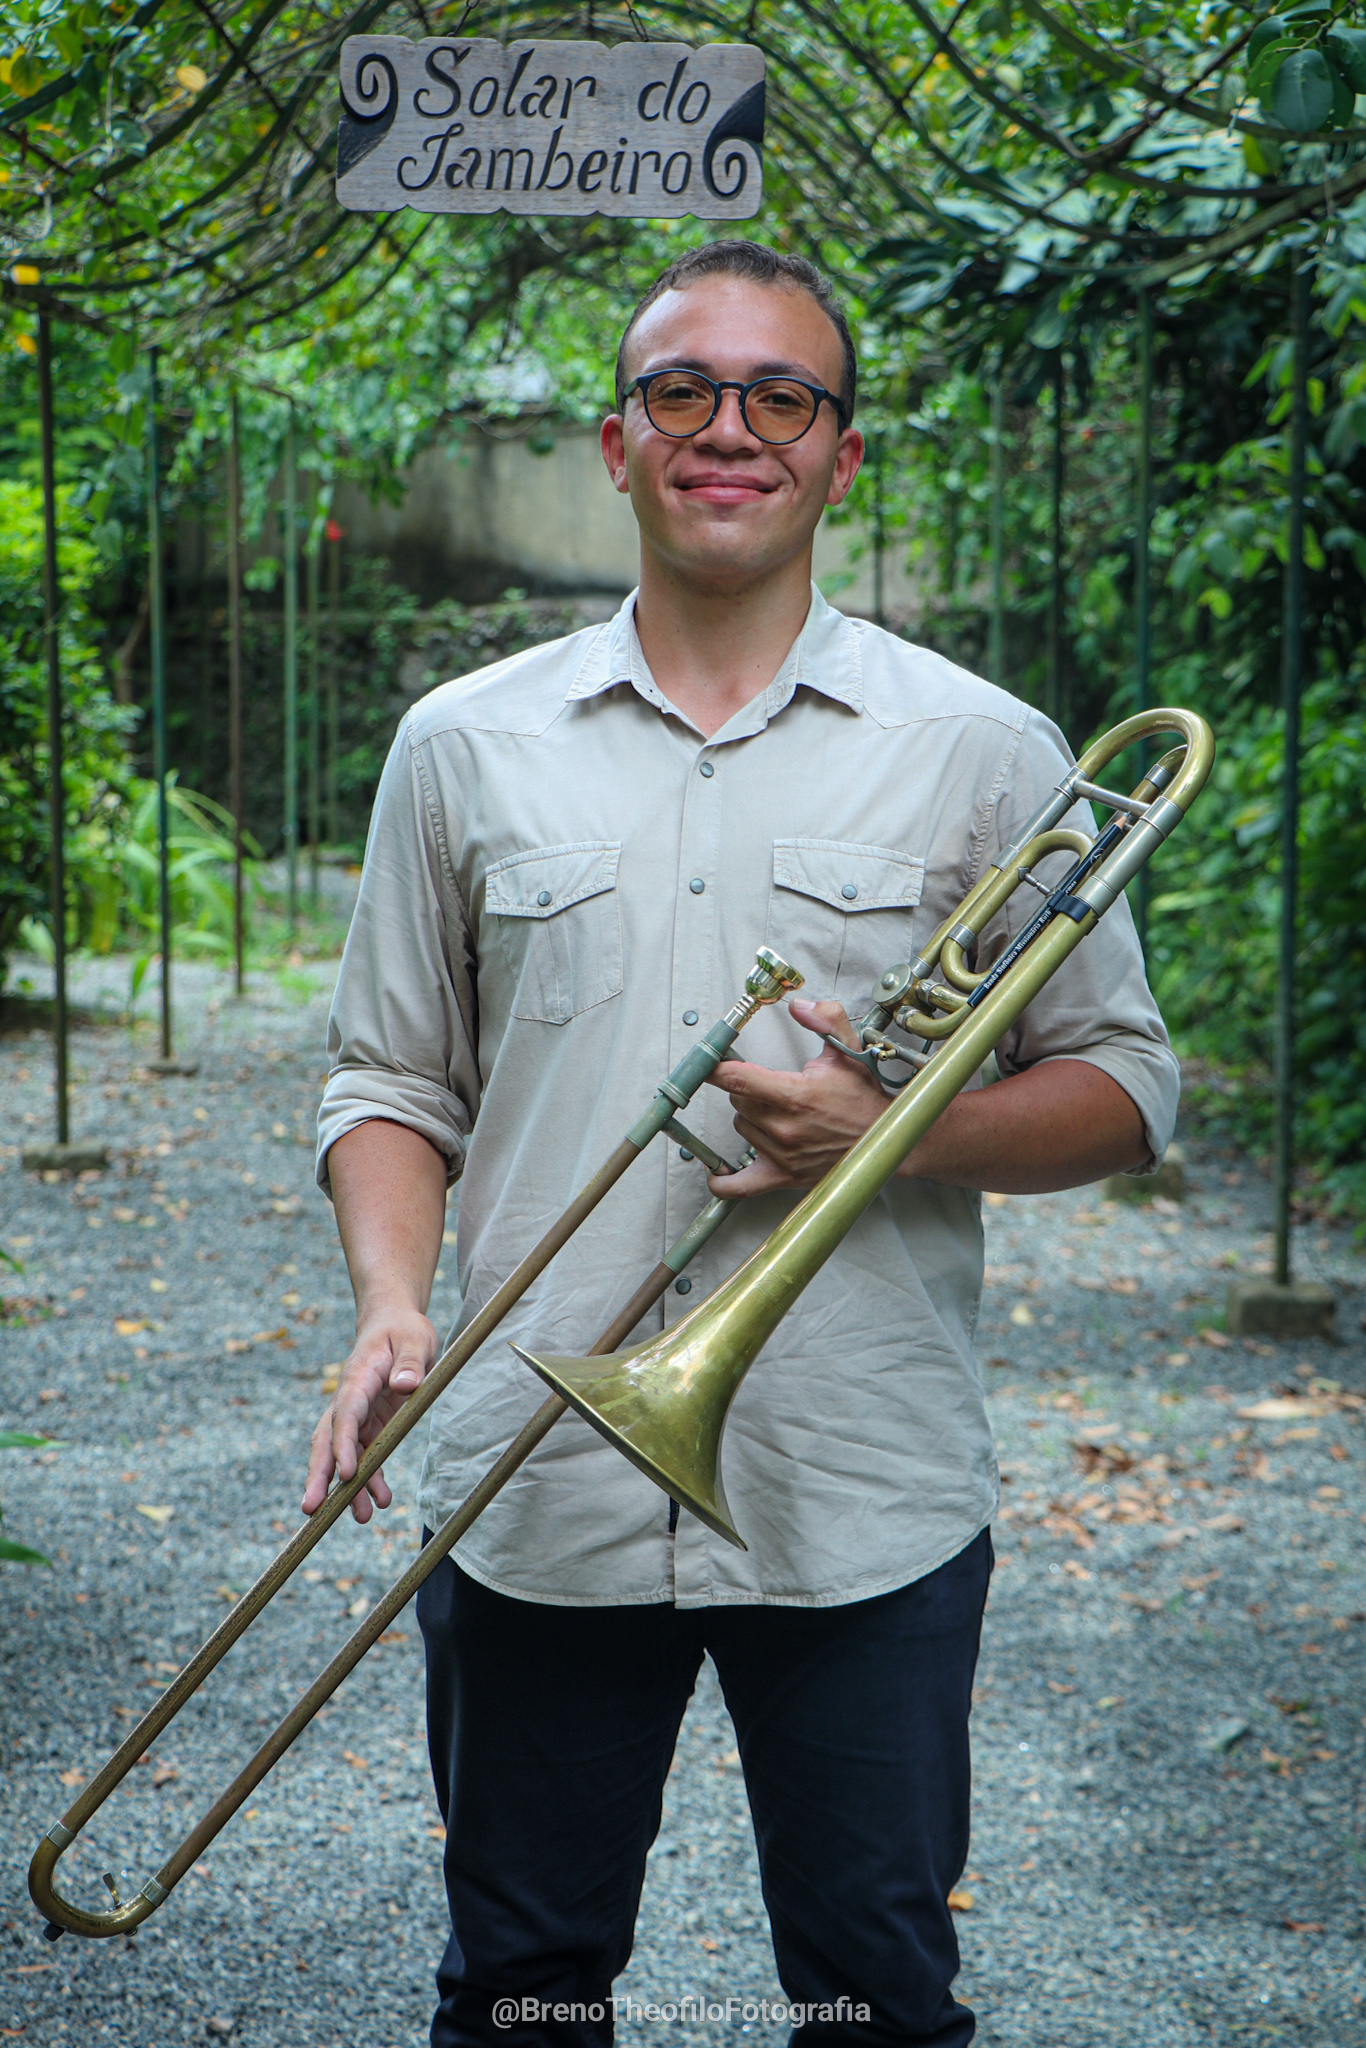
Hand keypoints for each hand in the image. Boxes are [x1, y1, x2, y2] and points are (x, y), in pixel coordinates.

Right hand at [301, 1306, 437, 1524]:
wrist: (394, 1325)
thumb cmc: (404, 1330)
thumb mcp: (415, 1338)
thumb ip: (411, 1362)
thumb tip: (405, 1385)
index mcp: (357, 1377)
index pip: (345, 1413)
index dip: (342, 1444)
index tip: (347, 1473)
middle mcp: (350, 1400)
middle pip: (327, 1440)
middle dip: (318, 1476)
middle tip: (311, 1510)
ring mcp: (357, 1415)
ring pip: (344, 1456)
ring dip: (349, 1488)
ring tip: (363, 1517)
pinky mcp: (369, 1425)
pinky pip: (365, 1456)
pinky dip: (370, 1479)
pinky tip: (381, 1501)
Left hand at [704, 997, 887, 1195]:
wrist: (885, 1139)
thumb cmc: (863, 1099)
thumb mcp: (848, 1050)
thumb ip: (826, 1019)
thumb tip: (800, 1005)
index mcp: (795, 1095)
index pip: (738, 1079)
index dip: (716, 1068)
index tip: (708, 1062)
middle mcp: (784, 1128)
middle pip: (738, 1102)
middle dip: (749, 1089)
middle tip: (772, 1086)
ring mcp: (782, 1155)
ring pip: (742, 1129)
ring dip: (751, 1119)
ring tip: (779, 1113)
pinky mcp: (784, 1177)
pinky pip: (739, 1187)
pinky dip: (723, 1181)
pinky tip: (716, 1170)